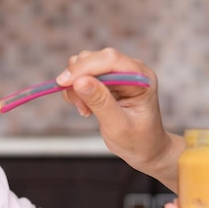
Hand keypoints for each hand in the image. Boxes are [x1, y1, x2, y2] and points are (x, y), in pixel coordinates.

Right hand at [56, 48, 182, 190]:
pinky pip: (81, 75)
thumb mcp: (118, 125)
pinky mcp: (106, 80)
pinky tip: (86, 109)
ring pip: (84, 65)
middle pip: (94, 58)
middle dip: (78, 79)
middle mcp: (130, 69)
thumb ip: (100, 102)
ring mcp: (117, 73)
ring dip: (76, 87)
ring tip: (85, 110)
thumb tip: (79, 81)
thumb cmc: (137, 140)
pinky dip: (76, 91)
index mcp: (141, 77)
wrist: (144, 149)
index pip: (110, 59)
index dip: (84, 68)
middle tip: (81, 108)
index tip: (64, 83)